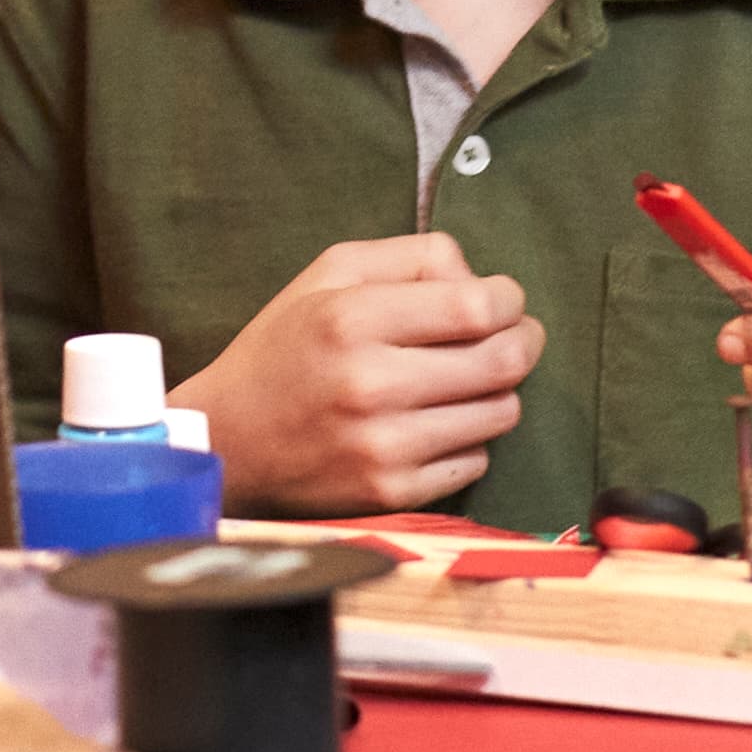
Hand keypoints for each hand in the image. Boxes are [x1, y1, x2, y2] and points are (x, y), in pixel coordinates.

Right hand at [177, 233, 537, 512]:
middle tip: (513, 337)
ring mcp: (384, 446)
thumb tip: (482, 281)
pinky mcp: (392, 493)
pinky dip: (467, 440)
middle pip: (503, 361)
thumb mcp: (327, 275)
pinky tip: (433, 425)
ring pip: (501, 413)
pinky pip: (476, 461)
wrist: (228, 441)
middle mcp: (371, 384)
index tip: (502, 301)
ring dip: (496, 393)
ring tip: (463, 382)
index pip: (477, 306)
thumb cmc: (284, 348)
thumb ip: (409, 258)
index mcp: (351, 319)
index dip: (508, 299)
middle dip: (523, 342)